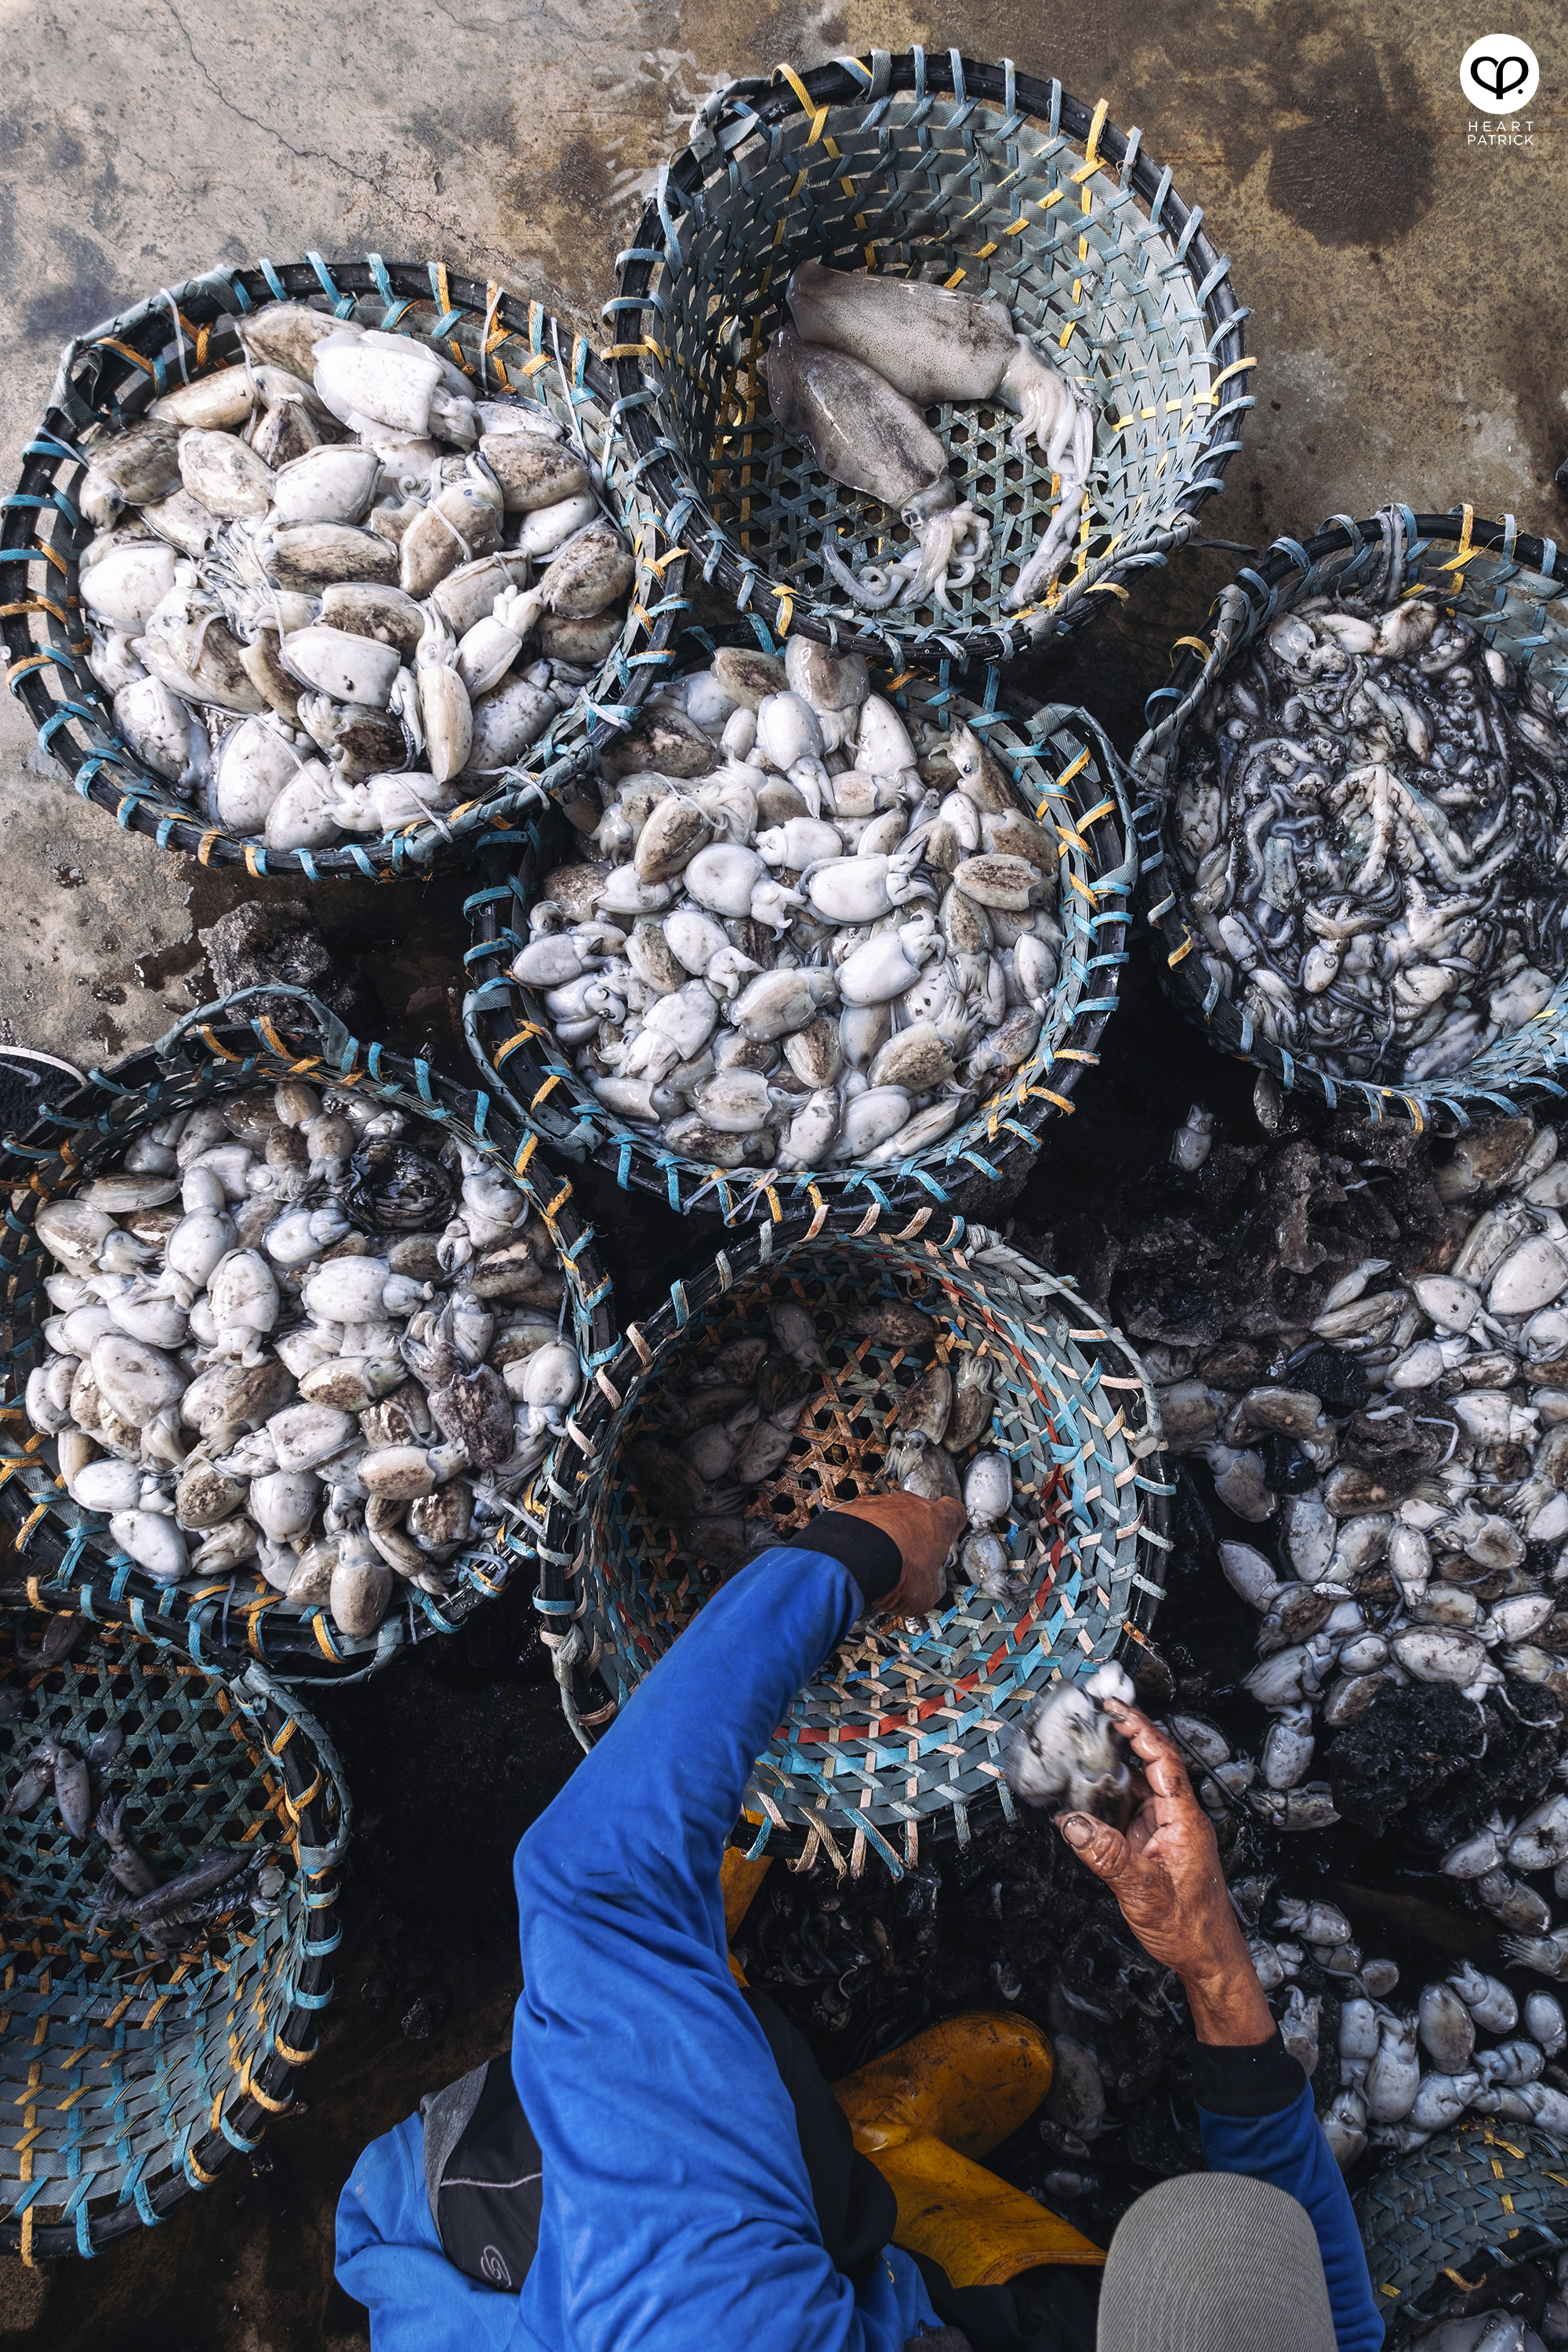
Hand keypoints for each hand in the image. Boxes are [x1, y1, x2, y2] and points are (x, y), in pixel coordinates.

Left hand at [831, 1493, 964, 1616]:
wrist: (852, 1561)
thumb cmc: (893, 1572)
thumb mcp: (926, 1594)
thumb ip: (930, 1585)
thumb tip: (925, 1593)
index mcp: (938, 1522)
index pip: (954, 1511)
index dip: (951, 1524)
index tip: (947, 1533)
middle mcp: (910, 1506)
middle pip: (919, 1513)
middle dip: (915, 1533)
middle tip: (909, 1558)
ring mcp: (880, 1503)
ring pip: (889, 1514)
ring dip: (887, 1533)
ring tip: (880, 1560)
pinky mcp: (853, 1508)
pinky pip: (862, 1519)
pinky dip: (861, 1533)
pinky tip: (860, 1556)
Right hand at [1056, 1701, 1273, 2046]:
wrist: (1208, 1959)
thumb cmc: (1191, 1928)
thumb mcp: (1144, 1892)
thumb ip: (1108, 1856)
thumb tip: (1073, 1823)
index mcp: (1185, 1820)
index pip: (1164, 1760)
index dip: (1140, 1731)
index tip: (1115, 1710)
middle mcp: (1178, 1818)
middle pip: (1151, 1765)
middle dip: (1124, 1739)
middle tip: (1094, 1717)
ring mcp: (1167, 1830)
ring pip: (1139, 1787)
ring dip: (1113, 1771)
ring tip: (1082, 1753)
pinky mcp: (1156, 1844)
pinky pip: (1131, 1810)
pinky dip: (1109, 1800)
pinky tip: (1087, 1800)